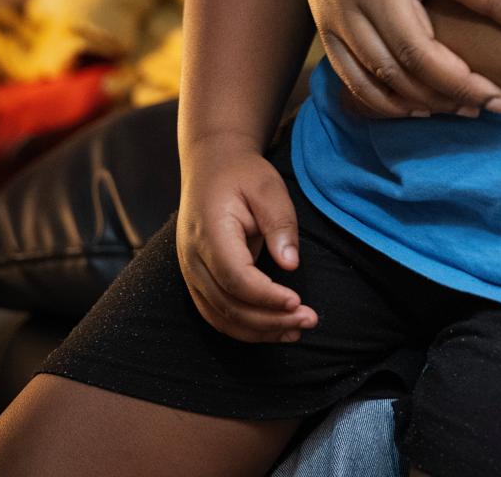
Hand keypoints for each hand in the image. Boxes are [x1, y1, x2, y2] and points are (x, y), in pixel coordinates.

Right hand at [177, 135, 314, 343]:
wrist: (210, 168)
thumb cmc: (242, 175)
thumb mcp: (268, 187)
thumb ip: (279, 223)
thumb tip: (290, 265)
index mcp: (210, 233)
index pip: (236, 277)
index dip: (266, 296)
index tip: (298, 301)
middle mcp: (193, 259)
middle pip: (228, 305)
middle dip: (270, 320)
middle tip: (309, 320)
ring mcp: (191, 273)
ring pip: (220, 317)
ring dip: (259, 331)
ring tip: (297, 330)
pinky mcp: (197, 281)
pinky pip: (217, 314)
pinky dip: (244, 328)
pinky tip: (274, 329)